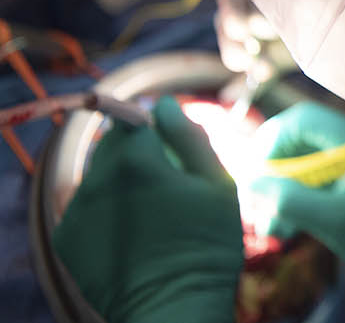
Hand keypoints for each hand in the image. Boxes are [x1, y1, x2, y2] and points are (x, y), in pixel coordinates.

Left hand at [53, 96, 242, 322]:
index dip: (154, 131)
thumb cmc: (207, 243)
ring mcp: (76, 210)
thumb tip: (165, 104)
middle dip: (136, 154)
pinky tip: (131, 235)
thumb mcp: (217, 184)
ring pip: (98, 176)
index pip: (134, 120)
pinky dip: (105, 212)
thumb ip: (190, 136)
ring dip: (120, 182)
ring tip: (151, 215)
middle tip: (166, 187)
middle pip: (111, 145)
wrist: (174, 307)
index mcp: (136, 160)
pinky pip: (86, 207)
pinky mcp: (65, 237)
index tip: (172, 151)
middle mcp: (96, 179)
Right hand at [248, 102, 344, 289]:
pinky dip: (301, 192)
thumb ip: (290, 200)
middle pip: (300, 136)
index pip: (302, 119)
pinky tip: (289, 222)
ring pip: (306, 155)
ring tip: (272, 224)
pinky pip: (320, 170)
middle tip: (259, 206)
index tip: (254, 177)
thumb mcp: (333, 222)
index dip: (270, 142)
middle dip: (274, 170)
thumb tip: (253, 182)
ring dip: (285, 186)